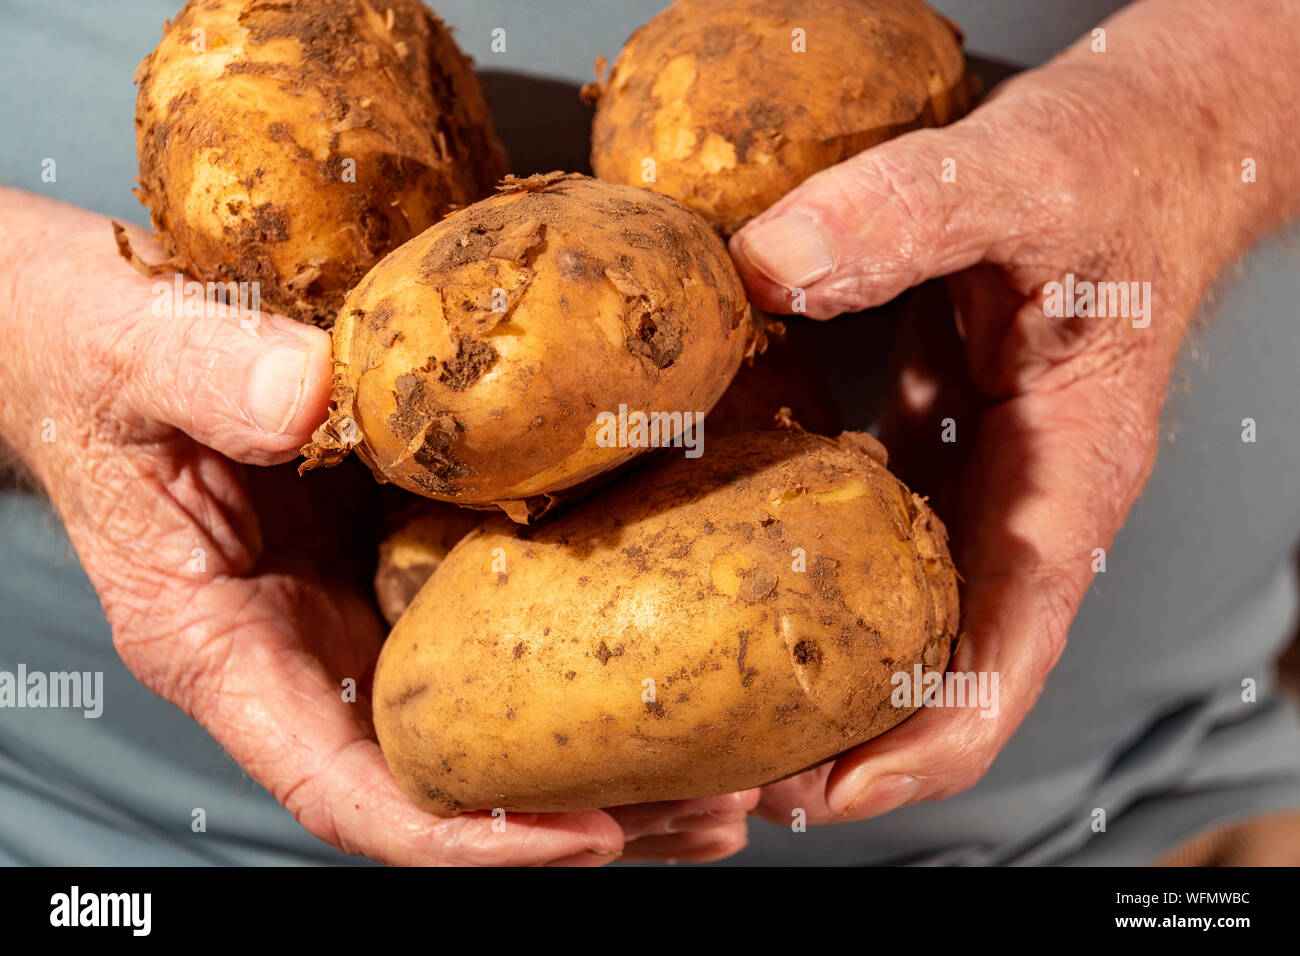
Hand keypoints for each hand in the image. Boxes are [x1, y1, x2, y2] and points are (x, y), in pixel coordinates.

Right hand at [0, 193, 756, 863]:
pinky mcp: (413, 544)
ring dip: (615, 747)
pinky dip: (594, 641)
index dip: (464, 837)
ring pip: (499, 712)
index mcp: (229, 644)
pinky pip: (510, 615)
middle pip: (456, 778)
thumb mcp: (124, 354)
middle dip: (585, 811)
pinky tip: (686, 632)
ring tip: (742, 761)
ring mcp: (370, 601)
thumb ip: (203, 371)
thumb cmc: (88, 359)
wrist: (103, 330)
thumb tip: (314, 392)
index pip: (347, 786)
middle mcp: (313, 644)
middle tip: (719, 807)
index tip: (583, 840)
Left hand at [727, 1, 1290, 824]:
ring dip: (822, 664)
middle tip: (726, 765)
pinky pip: (879, 533)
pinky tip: (736, 567)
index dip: (920, 748)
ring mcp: (984, 479)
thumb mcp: (1017, 175)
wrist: (1149, 140)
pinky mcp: (944, 441)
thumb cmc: (1121, 168)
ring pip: (905, 610)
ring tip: (718, 694)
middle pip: (940, 666)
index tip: (823, 794)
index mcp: (1066, 482)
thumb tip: (763, 267)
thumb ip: (899, 214)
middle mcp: (1025, 502)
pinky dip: (816, 570)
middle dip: (843, 734)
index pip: (1003, 659)